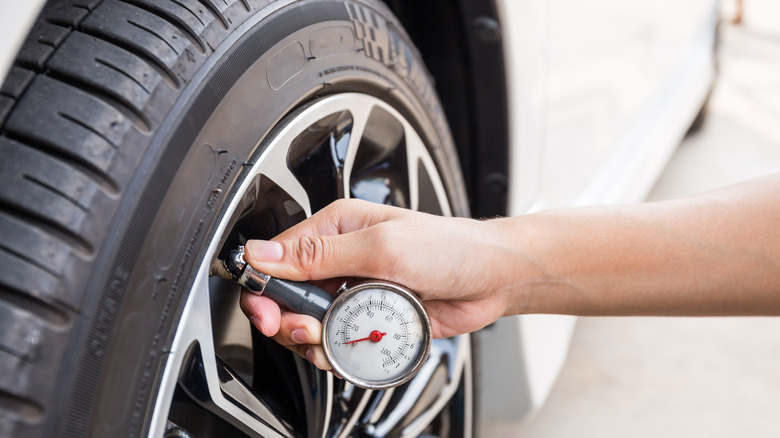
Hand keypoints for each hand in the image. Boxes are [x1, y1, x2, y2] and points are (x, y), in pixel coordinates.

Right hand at [239, 199, 524, 369]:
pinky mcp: (370, 318)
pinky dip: (339, 352)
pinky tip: (352, 349)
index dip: (264, 288)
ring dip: (315, 340)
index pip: (277, 257)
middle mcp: (340, 259)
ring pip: (311, 324)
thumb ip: (320, 254)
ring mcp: (354, 291)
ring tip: (333, 340)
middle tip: (307, 330)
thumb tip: (264, 253)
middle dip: (290, 320)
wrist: (491, 278)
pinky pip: (339, 341)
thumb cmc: (449, 248)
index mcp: (335, 228)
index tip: (269, 313)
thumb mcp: (381, 247)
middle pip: (288, 297)